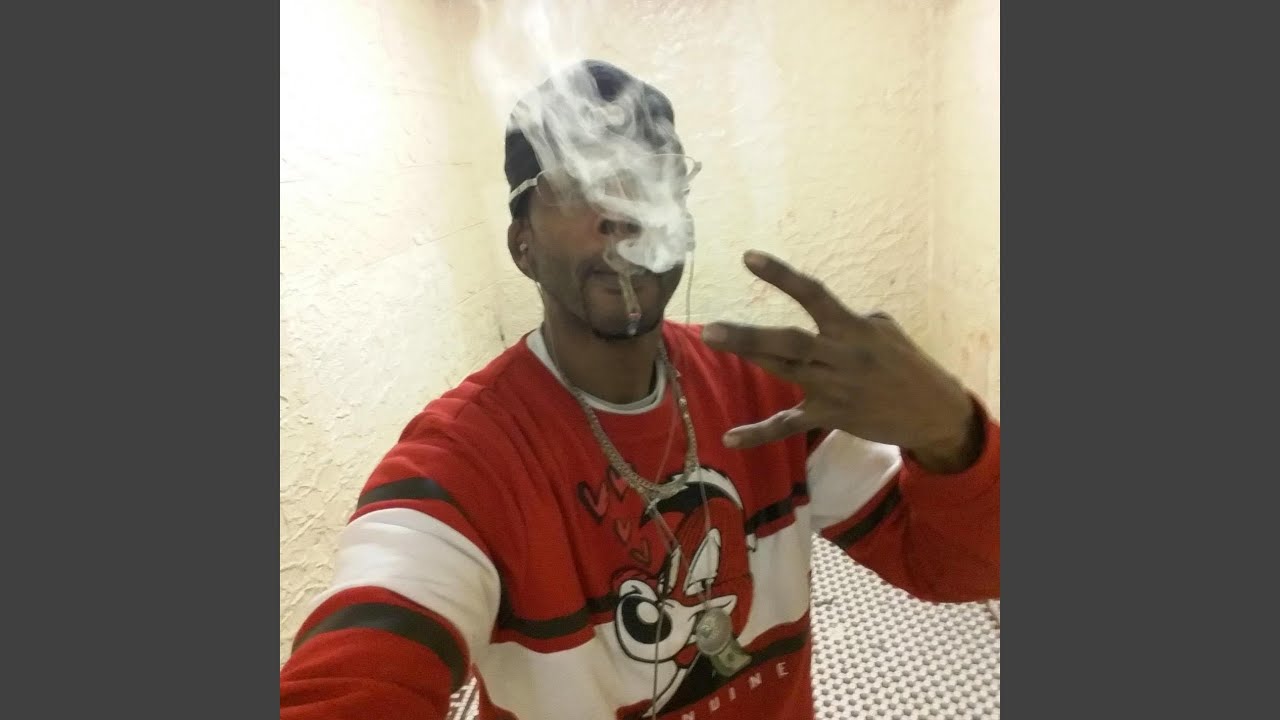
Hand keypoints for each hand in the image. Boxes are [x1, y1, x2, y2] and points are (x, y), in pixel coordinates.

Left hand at [702, 250, 981, 472]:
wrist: (932, 411)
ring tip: (712, 339)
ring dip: (749, 356)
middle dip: (750, 335)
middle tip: (711, 329)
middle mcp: (841, 356)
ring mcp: (834, 388)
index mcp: (853, 328)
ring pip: (784, 371)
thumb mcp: (884, 329)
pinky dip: (759, 433)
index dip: (781, 276)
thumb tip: (818, 313)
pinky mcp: (830, 417)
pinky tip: (730, 439)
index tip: (748, 257)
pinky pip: (789, 425)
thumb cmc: (905, 364)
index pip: (813, 295)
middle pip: (790, 342)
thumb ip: (847, 320)